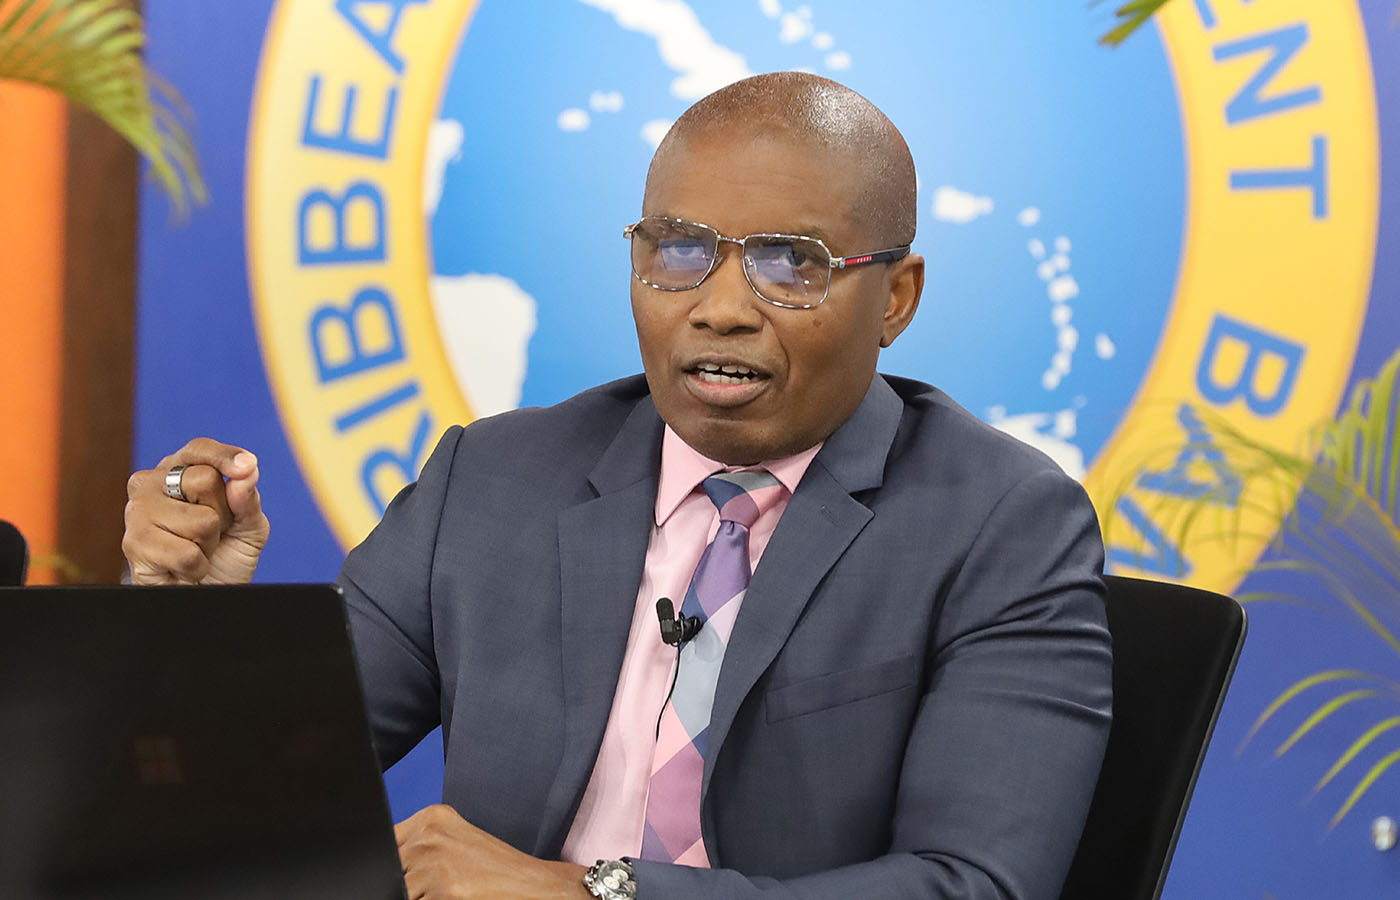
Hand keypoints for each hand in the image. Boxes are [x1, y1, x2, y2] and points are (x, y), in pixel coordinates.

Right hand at [122, 438, 269, 583]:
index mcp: (178, 469)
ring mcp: (138, 512)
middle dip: (221, 514)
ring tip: (195, 550)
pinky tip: (184, 569)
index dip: (225, 456)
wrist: (205, 594)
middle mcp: (151, 484)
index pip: (200, 450)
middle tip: (210, 533)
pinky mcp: (134, 544)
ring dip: (208, 544)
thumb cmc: (224, 555)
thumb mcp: (249, 525)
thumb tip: (247, 472)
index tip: (247, 466)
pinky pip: (187, 553)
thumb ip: (249, 499)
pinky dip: (197, 567)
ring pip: (200, 520)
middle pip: (204, 480)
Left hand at [395, 805, 590, 899]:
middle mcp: (430, 837)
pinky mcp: (443, 893)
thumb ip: (420, 843)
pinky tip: (453, 898)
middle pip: (392, 869)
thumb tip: (387, 863)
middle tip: (440, 884)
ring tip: (448, 892)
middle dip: (406, 882)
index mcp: (432, 817)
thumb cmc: (495, 868)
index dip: (394, 862)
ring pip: (402, 891)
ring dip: (419, 896)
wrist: (531, 883)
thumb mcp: (456, 839)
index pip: (387, 841)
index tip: (408, 870)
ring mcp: (434, 865)